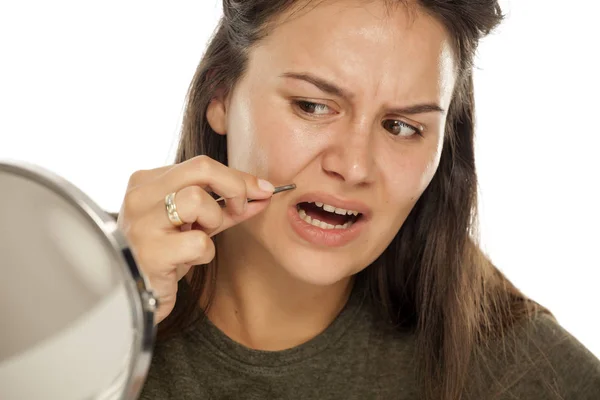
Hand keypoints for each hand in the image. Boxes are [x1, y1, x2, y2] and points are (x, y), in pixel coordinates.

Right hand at [116, 155, 274, 324]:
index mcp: (146, 182)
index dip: (238, 177)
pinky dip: (204, 253)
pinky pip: (198, 242)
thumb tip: (263, 192)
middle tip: (242, 208)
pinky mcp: (150, 253)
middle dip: (235, 186)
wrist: (135, 297)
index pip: (200, 165)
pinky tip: (188, 260)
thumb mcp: (194, 223)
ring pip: (197, 200)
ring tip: (200, 237)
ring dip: (213, 221)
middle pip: (201, 168)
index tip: (262, 189)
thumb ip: (224, 206)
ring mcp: (142, 223)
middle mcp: (139, 196)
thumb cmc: (166, 256)